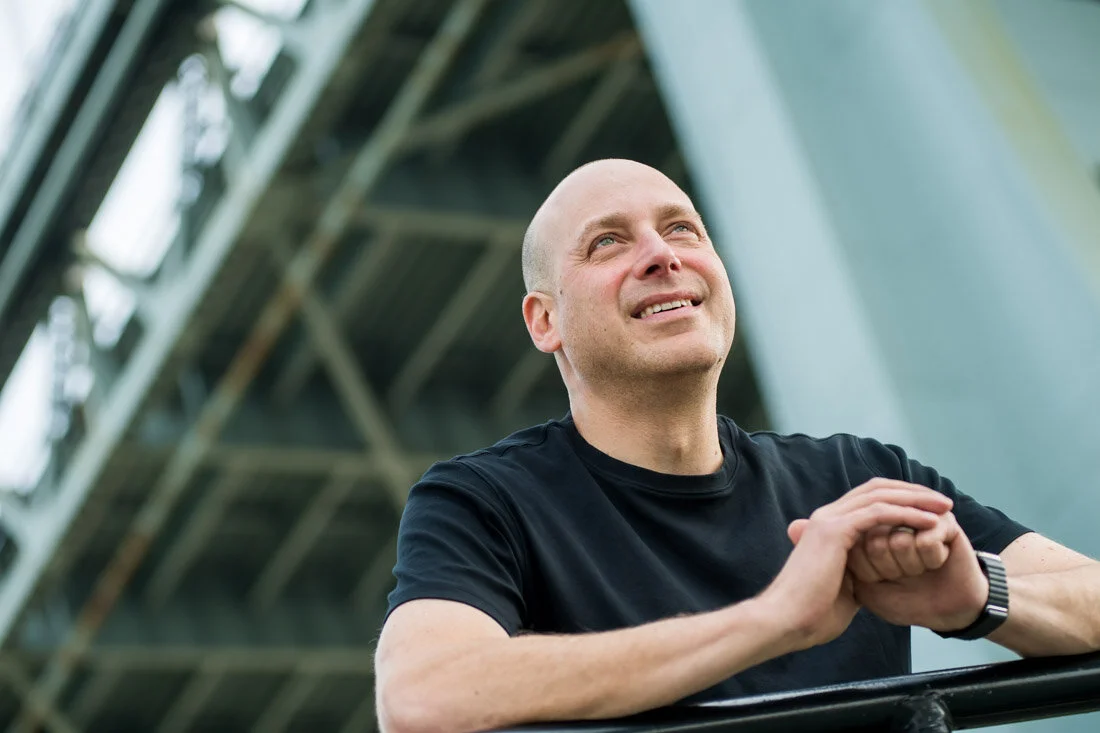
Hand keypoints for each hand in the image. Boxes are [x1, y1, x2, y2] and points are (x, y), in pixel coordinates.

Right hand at [765, 479, 952, 650]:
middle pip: (876, 488)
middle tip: (942, 501)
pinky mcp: (835, 530)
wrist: (787, 621)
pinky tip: (931, 522)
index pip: (867, 498)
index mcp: (827, 527)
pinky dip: (908, 515)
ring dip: (916, 498)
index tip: (928, 509)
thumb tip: (879, 575)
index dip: (899, 499)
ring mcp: (829, 519)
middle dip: (912, 492)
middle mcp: (827, 515)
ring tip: (943, 506)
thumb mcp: (846, 587)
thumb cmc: (813, 613)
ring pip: (880, 495)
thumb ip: (861, 572)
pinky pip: (880, 513)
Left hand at [854, 513, 988, 630]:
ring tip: (921, 566)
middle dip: (892, 569)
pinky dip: (932, 560)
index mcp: (863, 532)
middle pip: (875, 543)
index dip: (871, 573)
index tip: (883, 579)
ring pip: (900, 542)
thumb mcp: (867, 590)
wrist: (947, 612)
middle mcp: (887, 518)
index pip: (854, 548)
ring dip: (913, 566)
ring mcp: (914, 515)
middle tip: (905, 573)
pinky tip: (938, 561)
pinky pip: (927, 542)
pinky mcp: (942, 520)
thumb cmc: (904, 600)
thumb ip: (852, 563)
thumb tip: (852, 535)